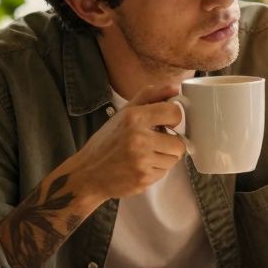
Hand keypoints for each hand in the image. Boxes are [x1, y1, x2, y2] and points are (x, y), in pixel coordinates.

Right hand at [70, 84, 186, 203]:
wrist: (87, 174)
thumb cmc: (106, 142)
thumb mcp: (123, 113)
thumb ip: (149, 96)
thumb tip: (175, 88)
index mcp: (134, 118)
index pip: (174, 113)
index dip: (174, 118)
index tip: (168, 123)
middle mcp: (139, 139)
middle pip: (179, 142)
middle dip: (170, 143)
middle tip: (156, 143)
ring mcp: (141, 161)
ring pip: (174, 159)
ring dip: (164, 157)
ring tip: (146, 155)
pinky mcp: (143, 178)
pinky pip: (164, 172)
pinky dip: (156, 170)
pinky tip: (140, 166)